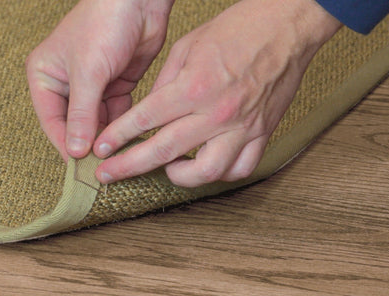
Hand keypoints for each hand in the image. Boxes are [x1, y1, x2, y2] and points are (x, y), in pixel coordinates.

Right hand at [26, 0, 173, 160]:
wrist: (139, 0)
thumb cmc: (104, 23)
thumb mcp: (89, 72)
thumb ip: (82, 113)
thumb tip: (75, 151)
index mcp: (45, 76)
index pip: (52, 122)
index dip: (66, 146)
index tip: (80, 170)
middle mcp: (65, 84)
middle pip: (73, 126)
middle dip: (86, 146)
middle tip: (100, 171)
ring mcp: (91, 87)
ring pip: (96, 124)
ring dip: (106, 141)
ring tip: (116, 162)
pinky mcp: (115, 87)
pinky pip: (115, 116)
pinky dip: (121, 130)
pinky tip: (129, 145)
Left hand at [93, 0, 341, 186]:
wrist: (287, 25)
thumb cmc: (239, 29)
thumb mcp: (188, 46)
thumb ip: (164, 83)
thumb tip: (147, 112)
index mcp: (194, 86)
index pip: (145, 120)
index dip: (118, 138)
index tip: (101, 149)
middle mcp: (217, 112)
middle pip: (164, 151)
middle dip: (129, 166)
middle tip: (108, 175)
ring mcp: (242, 127)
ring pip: (205, 172)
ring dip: (178, 177)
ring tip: (166, 169)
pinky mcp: (262, 134)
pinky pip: (239, 169)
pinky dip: (219, 174)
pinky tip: (204, 166)